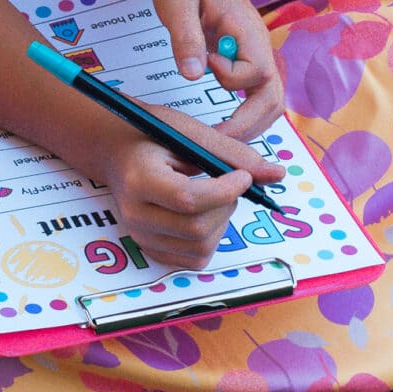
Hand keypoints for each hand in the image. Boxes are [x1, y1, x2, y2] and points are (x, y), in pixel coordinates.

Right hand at [99, 108, 285, 270]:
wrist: (114, 150)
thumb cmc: (151, 134)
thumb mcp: (187, 132)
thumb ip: (232, 153)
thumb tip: (278, 174)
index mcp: (139, 179)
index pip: (188, 199)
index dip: (225, 191)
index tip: (243, 177)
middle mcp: (135, 214)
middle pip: (197, 228)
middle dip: (227, 206)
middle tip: (231, 182)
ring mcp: (139, 236)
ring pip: (200, 248)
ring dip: (221, 223)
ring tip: (215, 196)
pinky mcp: (148, 248)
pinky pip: (194, 259)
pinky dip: (210, 238)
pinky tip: (204, 212)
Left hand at [151, 0, 285, 141]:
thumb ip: (186, 36)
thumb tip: (192, 74)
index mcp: (247, 31)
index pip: (256, 73)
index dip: (230, 78)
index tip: (205, 65)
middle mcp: (259, 47)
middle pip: (274, 98)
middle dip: (249, 126)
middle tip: (215, 142)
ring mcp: (255, 55)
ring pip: (269, 102)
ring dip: (249, 125)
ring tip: (217, 138)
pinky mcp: (245, 60)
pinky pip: (255, 95)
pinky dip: (244, 114)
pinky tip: (220, 120)